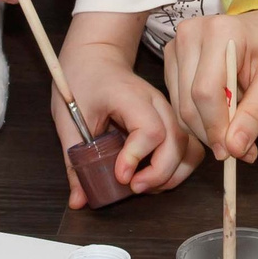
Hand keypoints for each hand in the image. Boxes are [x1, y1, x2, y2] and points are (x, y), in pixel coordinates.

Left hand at [49, 13, 203, 207]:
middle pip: (176, 142)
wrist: (96, 57)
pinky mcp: (170, 120)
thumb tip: (79, 201)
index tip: (120, 176)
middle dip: (158, 174)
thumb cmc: (81, 81)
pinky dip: (178, 168)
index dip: (137, 157)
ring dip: (172, 174)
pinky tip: (154, 177)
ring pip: (189, 147)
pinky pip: (188, 147)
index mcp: (130, 96)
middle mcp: (156, 102)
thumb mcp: (68, 119)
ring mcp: (167, 111)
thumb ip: (74, 161)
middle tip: (133, 187)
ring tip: (145, 185)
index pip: (150, 129)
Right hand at [165, 9, 257, 161]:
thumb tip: (235, 148)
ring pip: (181, 105)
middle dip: (213, 133)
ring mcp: (177, 45)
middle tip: (240, 150)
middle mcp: (191, 34)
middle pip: (189, 101)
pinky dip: (201, 117)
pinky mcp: (173, 59)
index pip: (206, 91)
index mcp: (220, 31)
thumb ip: (256, 112)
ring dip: (207, 128)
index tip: (233, 152)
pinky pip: (179, 101)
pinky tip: (225, 113)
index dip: (217, 127)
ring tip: (239, 126)